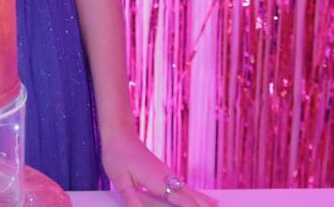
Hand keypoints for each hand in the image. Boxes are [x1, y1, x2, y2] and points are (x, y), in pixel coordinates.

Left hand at [102, 131, 216, 206]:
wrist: (119, 133)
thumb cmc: (117, 155)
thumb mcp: (120, 180)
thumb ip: (131, 199)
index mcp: (157, 180)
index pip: (181, 199)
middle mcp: (166, 175)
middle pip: (190, 195)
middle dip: (203, 205)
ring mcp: (166, 172)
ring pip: (189, 189)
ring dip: (202, 199)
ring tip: (216, 205)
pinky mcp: (164, 171)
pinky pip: (184, 185)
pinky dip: (195, 193)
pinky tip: (200, 196)